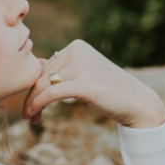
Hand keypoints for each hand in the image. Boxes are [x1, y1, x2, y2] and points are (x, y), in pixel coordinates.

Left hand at [23, 39, 164, 129]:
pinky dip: (38, 105)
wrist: (136, 102)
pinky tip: (33, 116)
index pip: (45, 65)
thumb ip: (64, 68)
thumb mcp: (86, 73)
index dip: (34, 85)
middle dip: (32, 95)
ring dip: (32, 103)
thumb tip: (38, 66)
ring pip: (43, 84)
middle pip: (42, 74)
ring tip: (30, 118)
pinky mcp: (83, 84)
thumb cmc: (110, 91)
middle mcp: (77, 51)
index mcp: (77, 46)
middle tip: (28, 114)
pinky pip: (51, 93)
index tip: (31, 103)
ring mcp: (81, 66)